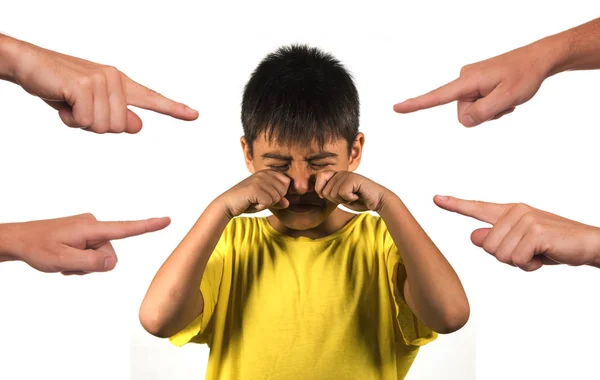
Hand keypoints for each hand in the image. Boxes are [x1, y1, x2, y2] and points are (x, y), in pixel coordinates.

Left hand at [2, 213, 170, 274]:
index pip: (125, 228)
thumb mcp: (64, 260)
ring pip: (101, 255)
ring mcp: (89, 228)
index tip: (166, 220)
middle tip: (69, 264)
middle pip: (109, 253)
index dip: (148, 226)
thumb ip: (91, 263)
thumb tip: (113, 262)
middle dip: (93, 264)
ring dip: (85, 263)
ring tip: (65, 261)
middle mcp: (93, 224)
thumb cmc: (38, 248)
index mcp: (91, 228)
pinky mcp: (84, 232)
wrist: (19, 240)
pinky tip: (66, 257)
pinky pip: (92, 251)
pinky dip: (81, 259)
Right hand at [5, 35, 197, 132]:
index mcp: (120, 84)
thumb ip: (116, 115)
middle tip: (78, 108)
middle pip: (120, 127)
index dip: (174, 109)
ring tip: (69, 103)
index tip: (194, 115)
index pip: (151, 98)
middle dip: (95, 126)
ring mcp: (101, 81)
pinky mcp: (85, 85)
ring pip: (103, 126)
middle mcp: (115, 80)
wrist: (29, 65)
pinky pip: (85, 120)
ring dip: (81, 122)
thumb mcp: (92, 106)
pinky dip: (70, 118)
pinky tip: (62, 101)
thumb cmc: (60, 87)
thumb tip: (138, 126)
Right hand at [217, 170, 290, 217]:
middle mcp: (263, 173)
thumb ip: (277, 200)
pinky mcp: (254, 188)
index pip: (287, 183)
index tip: (266, 195)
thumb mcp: (265, 200)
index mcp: (267, 172)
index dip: (279, 193)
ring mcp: (259, 180)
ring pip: (276, 198)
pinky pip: (268, 202)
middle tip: (259, 199)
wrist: (228, 204)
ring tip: (254, 200)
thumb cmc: (247, 201)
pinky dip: (261, 207)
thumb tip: (288, 203)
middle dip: (274, 200)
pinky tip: (252, 203)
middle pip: (283, 191)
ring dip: (266, 204)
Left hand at [315, 171, 385, 211]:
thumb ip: (331, 193)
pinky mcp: (353, 178)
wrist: (378, 200)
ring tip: (354, 195)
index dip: (320, 189)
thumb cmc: (360, 200)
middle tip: (348, 197)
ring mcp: (347, 174)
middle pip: (325, 191)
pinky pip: (342, 193)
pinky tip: (358, 195)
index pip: (319, 178)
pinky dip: (350, 198)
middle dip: (336, 199)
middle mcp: (341, 172)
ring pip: (333, 193)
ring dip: (344, 200)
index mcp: (336, 175)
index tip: (333, 197)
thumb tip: (319, 192)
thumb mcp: (341, 197)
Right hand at [393, 43, 551, 126]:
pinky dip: (491, 105)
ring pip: (472, 111)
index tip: (396, 108)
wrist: (539, 59)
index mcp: (468, 81)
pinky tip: (504, 95)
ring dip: (490, 110)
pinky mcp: (476, 84)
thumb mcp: (507, 98)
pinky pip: (478, 104)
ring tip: (506, 97)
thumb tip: (464, 121)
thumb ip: (483, 112)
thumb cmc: (525, 76)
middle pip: (464, 113)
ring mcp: (470, 82)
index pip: (436, 96)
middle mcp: (464, 79)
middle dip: (483, 114)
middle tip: (504, 101)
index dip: (416, 104)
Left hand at [434, 195, 599, 270]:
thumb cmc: (551, 246)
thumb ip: (496, 240)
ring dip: (519, 262)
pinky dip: (529, 265)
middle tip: (529, 252)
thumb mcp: (519, 246)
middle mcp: (515, 211)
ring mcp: (525, 219)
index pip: (477, 208)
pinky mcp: (535, 230)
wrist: (587, 245)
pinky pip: (516, 258)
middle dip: (507, 258)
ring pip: (500, 254)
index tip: (436, 199)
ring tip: (537, 252)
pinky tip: (543, 255)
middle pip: (487, 246)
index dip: (455, 205)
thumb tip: (473, 235)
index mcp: (509, 212)